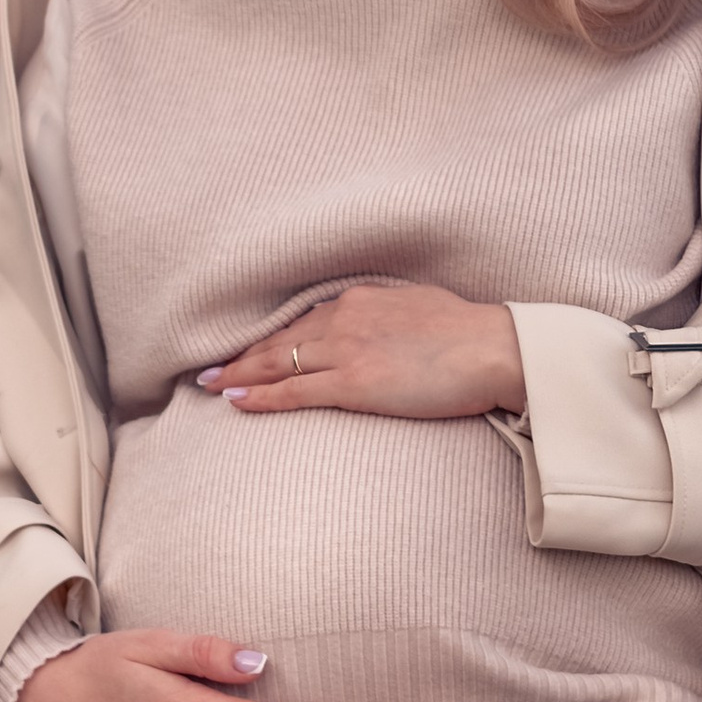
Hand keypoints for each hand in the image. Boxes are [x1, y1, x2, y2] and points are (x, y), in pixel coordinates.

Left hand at [200, 281, 523, 418]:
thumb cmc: (470, 333)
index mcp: (361, 299)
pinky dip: (261, 396)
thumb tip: (382, 326)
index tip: (245, 348)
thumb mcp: (419, 306)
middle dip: (240, 355)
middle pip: (279, 340)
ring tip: (209, 385)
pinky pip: (296, 391)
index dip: (268, 337)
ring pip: (278, 363)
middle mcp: (344, 319)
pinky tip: (237, 401)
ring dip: (239, 374)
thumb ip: (389, 314)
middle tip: (207, 369)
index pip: (300, 320)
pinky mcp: (355, 384)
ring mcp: (347, 351)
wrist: (495, 349)